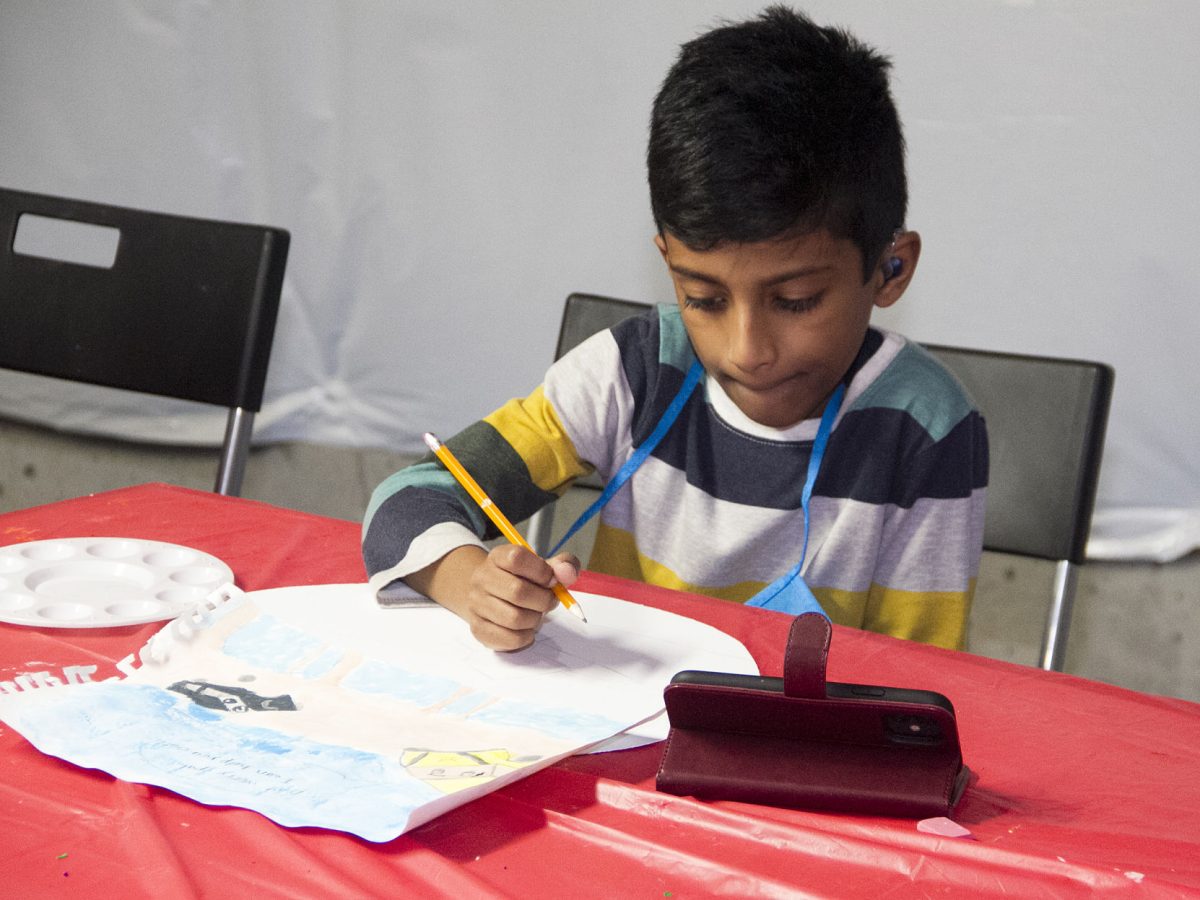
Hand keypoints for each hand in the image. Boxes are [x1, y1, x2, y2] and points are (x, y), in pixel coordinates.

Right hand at [406, 545, 579, 650]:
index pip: (517, 558)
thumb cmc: (522, 580)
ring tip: (535, 614)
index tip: (552, 580)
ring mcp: (476, 604)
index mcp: (498, 557)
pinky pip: (510, 639)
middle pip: (518, 591)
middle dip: (543, 600)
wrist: (490, 596)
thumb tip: (567, 573)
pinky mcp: (478, 628)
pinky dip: (526, 636)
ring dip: (535, 619)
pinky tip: (526, 628)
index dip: (541, 571)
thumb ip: (563, 565)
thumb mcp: (543, 566)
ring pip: (515, 619)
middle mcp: (482, 578)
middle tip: (549, 601)